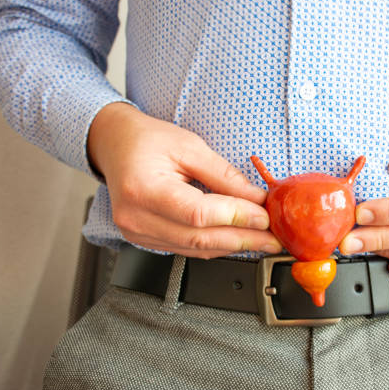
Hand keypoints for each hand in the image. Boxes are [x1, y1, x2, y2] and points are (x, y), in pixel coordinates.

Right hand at [87, 103, 281, 257]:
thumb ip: (225, 176)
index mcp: (143, 189)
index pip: (198, 214)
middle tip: (273, 238)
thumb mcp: (190, 146)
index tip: (265, 216)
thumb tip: (257, 199)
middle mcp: (135, 217)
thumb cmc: (148, 140)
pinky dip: (215, 246)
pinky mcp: (144, 239)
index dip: (236, 217)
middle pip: (198, 238)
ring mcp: (137, 233)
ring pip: (195, 249)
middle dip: (242, 239)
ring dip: (233, 246)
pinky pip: (186, 249)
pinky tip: (237, 240)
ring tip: (262, 241)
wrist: (115, 145)